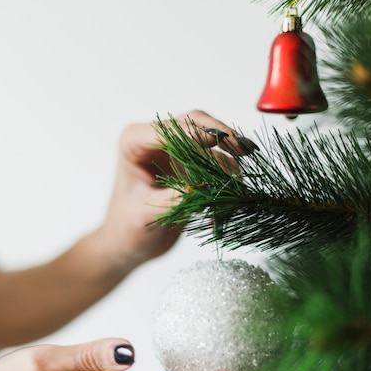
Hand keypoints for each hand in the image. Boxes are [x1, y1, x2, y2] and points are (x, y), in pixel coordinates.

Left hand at [100, 110, 239, 268]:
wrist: (130, 246)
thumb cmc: (126, 229)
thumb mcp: (146, 214)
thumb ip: (174, 197)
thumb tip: (204, 186)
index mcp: (134, 142)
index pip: (169, 129)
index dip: (195, 133)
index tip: (218, 141)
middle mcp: (156, 140)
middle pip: (195, 124)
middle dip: (222, 136)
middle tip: (245, 150)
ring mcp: (176, 153)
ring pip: (211, 143)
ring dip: (228, 160)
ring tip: (238, 183)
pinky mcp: (191, 168)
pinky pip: (217, 164)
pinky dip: (227, 177)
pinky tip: (232, 195)